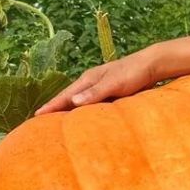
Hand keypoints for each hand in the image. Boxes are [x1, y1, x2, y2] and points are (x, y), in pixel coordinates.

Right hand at [34, 46, 165, 114]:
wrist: (153, 65)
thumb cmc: (133, 72)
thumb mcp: (114, 83)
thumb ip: (95, 92)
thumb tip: (73, 101)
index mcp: (88, 79)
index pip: (65, 96)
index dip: (51, 106)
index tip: (36, 117)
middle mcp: (91, 83)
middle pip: (69, 99)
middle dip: (55, 109)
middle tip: (41, 124)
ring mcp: (101, 88)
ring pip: (80, 103)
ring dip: (69, 112)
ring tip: (57, 125)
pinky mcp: (111, 93)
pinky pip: (93, 105)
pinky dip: (84, 113)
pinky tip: (84, 120)